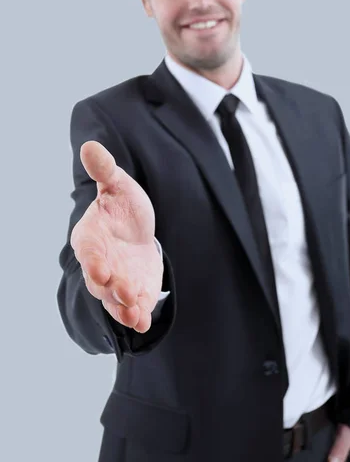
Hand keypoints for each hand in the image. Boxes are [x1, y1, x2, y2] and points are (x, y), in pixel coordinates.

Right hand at [70, 140, 162, 333]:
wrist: (138, 229)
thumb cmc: (123, 205)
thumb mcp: (118, 185)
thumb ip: (105, 171)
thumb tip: (90, 146)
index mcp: (91, 235)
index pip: (88, 250)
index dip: (93, 261)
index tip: (102, 270)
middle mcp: (99, 262)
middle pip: (99, 280)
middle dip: (111, 288)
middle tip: (125, 294)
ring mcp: (115, 279)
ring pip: (113, 298)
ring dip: (123, 307)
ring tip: (135, 315)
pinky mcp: (132, 291)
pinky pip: (130, 306)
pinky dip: (136, 314)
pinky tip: (144, 321)